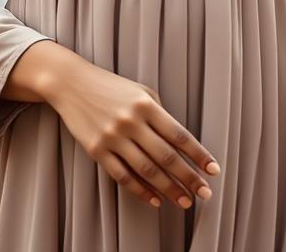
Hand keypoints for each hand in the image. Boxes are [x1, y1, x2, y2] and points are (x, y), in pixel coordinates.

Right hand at [44, 54, 220, 209]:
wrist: (72, 83)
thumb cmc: (111, 86)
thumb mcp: (140, 91)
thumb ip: (159, 114)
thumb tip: (179, 143)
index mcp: (146, 104)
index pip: (179, 135)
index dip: (198, 154)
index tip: (213, 169)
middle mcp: (131, 121)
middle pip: (166, 156)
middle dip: (189, 177)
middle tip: (205, 193)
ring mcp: (113, 137)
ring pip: (147, 170)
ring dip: (169, 189)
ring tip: (185, 201)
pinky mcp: (96, 150)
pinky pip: (122, 176)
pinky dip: (141, 191)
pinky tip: (155, 200)